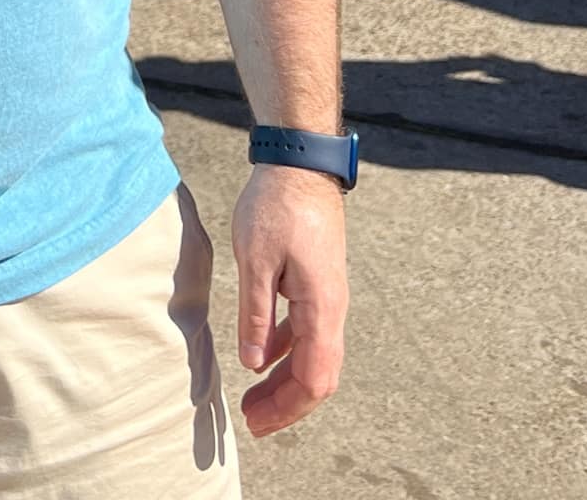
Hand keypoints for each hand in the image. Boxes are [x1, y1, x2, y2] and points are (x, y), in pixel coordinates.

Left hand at [232, 165, 347, 437]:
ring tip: (254, 398)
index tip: (256, 422)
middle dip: (287, 404)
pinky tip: (263, 357)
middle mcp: (333, 309)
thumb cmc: (276, 205)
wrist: (300, 164)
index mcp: (321, 308)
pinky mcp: (318, 284)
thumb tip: (254, 364)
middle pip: (318, 376)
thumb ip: (256, 314)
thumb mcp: (255, 259)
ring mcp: (328, 297)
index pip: (313, 378)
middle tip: (253, 421)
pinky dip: (287, 351)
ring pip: (314, 355)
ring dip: (286, 381)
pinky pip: (307, 332)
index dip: (285, 408)